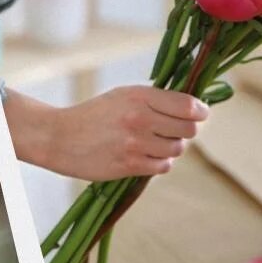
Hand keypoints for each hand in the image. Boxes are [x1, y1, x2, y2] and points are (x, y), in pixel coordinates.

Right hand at [5, 86, 209, 181]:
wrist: (60, 138)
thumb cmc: (94, 115)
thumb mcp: (122, 96)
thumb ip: (154, 100)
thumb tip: (192, 108)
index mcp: (139, 96)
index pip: (188, 105)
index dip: (200, 111)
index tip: (201, 114)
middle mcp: (140, 118)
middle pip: (188, 129)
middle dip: (185, 131)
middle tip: (173, 131)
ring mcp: (135, 143)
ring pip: (177, 149)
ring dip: (171, 148)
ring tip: (154, 144)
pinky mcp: (129, 165)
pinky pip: (163, 166)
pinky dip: (160, 163)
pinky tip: (146, 156)